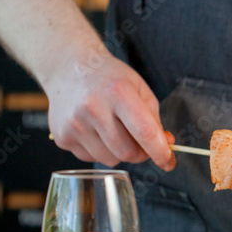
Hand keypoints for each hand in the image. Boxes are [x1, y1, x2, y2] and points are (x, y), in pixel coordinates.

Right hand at [45, 52, 174, 170]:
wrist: (68, 68)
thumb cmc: (109, 78)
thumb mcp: (138, 88)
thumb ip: (154, 119)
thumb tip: (165, 146)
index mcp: (118, 92)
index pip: (145, 132)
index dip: (160, 152)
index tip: (169, 162)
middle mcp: (93, 108)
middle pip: (127, 152)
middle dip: (141, 153)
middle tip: (141, 142)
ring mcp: (74, 124)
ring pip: (110, 160)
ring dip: (119, 152)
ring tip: (114, 130)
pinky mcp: (62, 136)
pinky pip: (91, 158)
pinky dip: (100, 150)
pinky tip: (96, 130)